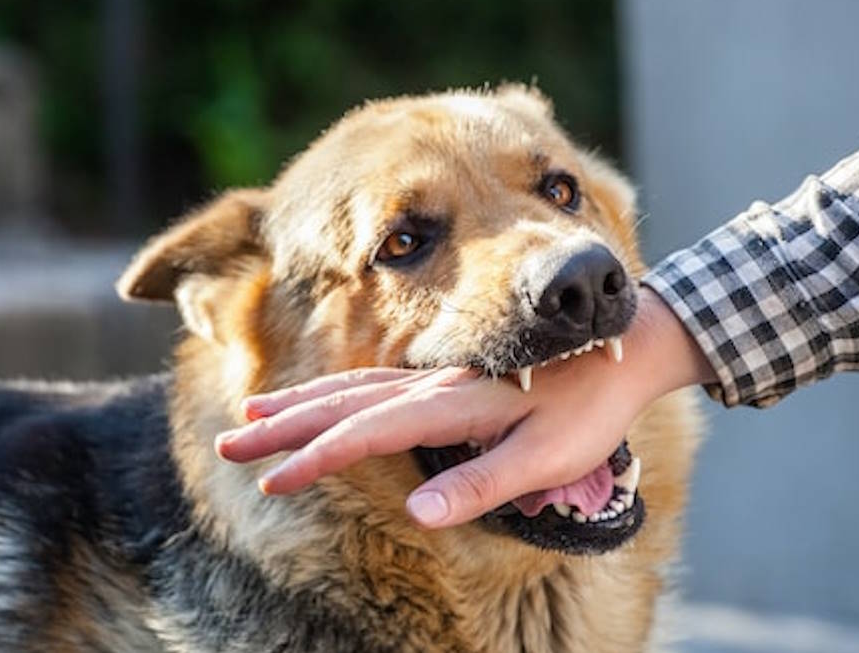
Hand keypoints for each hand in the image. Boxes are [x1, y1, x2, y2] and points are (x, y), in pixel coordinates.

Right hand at [215, 288, 713, 527]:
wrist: (627, 346)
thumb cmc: (591, 408)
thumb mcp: (548, 456)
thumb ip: (483, 482)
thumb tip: (419, 512)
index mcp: (455, 405)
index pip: (369, 433)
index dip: (317, 458)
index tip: (273, 480)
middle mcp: (436, 385)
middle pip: (344, 403)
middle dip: (284, 425)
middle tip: (230, 441)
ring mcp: (439, 378)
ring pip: (354, 387)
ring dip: (301, 402)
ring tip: (254, 412)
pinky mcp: (448, 379)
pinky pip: (378, 383)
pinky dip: (337, 392)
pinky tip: (324, 401)